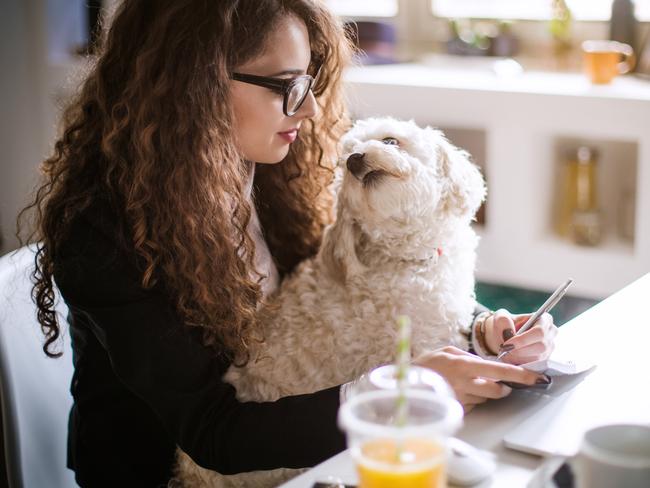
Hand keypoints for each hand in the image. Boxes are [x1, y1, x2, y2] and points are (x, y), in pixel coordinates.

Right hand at [413, 346, 548, 412]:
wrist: (405, 385)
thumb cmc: (425, 365)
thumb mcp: (447, 351)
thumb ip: (469, 357)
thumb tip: (488, 364)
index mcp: (464, 365)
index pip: (499, 371)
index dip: (520, 375)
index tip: (536, 378)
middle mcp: (465, 384)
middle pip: (497, 390)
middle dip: (501, 386)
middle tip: (496, 381)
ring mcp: (461, 399)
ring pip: (486, 398)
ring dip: (483, 391)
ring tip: (465, 383)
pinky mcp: (458, 410)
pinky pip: (474, 405)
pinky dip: (471, 399)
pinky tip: (458, 391)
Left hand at [484, 309, 557, 364]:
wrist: (504, 335)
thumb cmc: (505, 324)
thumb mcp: (500, 317)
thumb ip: (503, 321)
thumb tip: (509, 332)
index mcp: (544, 319)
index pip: (539, 332)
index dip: (523, 340)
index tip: (507, 344)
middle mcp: (551, 333)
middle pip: (541, 346)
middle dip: (520, 351)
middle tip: (504, 351)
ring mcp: (549, 347)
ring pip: (538, 358)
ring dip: (519, 358)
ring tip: (505, 354)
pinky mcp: (545, 359)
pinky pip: (535, 365)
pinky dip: (521, 363)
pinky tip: (510, 359)